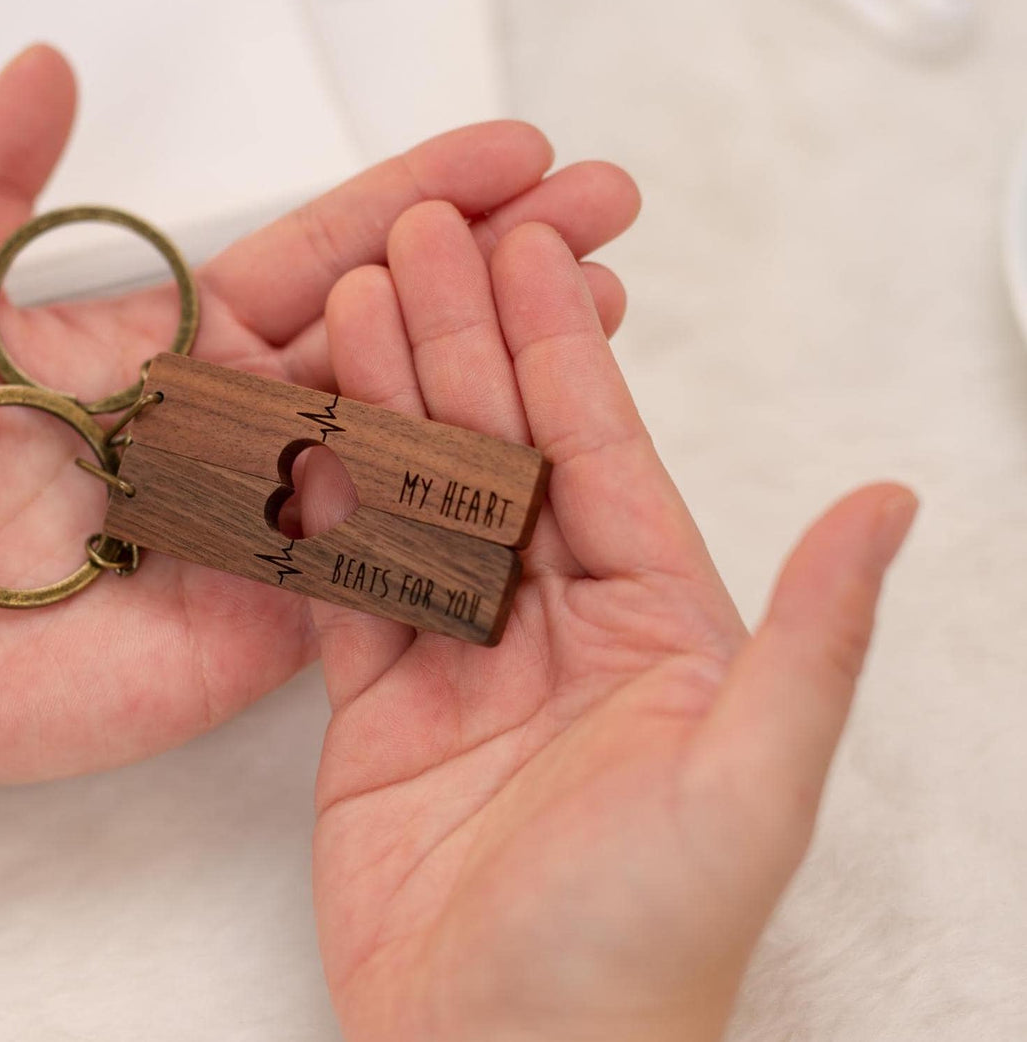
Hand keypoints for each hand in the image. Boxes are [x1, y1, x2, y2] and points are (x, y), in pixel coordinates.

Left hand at [0, 45, 641, 795]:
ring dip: (507, 375)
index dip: (422, 197)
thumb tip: (51, 61)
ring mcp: (269, 524)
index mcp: (184, 348)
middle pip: (396, 333)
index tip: (519, 151)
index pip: (328, 253)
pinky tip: (540, 456)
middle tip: (607, 208)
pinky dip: (457, 509)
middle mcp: (243, 429)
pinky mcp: (272, 618)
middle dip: (503, 266)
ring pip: (407, 439)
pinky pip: (376, 557)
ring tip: (601, 308)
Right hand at [302, 202, 915, 1040]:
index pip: (600, 452)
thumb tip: (891, 506)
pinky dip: (319, 511)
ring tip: (347, 306)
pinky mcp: (378, 710)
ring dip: (383, 404)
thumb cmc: (641, 950)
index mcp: (658, 627)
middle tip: (417, 239)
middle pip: (498, 455)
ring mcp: (462, 666)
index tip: (518, 247)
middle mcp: (560, 631)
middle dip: (457, 342)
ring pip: (414, 504)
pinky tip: (299, 436)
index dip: (555, 344)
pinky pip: (345, 589)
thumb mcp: (749, 784)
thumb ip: (811, 636)